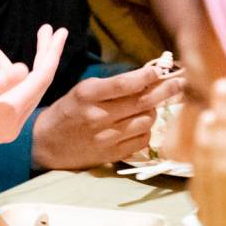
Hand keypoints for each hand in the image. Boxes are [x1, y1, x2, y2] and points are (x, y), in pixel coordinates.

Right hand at [0, 25, 68, 171]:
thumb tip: (26, 68)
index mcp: (8, 114)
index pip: (40, 78)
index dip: (51, 52)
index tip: (59, 30)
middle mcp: (11, 121)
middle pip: (35, 80)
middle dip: (40, 53)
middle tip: (47, 28)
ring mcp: (1, 122)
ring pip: (11, 83)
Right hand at [30, 61, 182, 171]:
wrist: (47, 144)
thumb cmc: (69, 111)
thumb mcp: (83, 90)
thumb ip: (112, 85)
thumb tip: (147, 76)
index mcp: (88, 94)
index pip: (125, 84)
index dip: (147, 76)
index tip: (160, 70)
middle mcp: (98, 116)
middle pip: (142, 102)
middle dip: (165, 90)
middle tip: (178, 83)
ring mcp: (106, 137)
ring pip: (146, 121)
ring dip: (155, 110)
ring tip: (154, 104)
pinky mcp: (111, 155)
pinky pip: (142, 140)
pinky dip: (148, 130)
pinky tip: (143, 123)